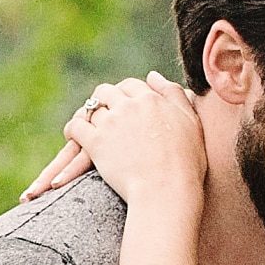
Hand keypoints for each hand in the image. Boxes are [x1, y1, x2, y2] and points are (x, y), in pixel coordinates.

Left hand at [22, 73, 202, 207]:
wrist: (166, 189)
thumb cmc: (185, 162)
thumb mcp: (191, 122)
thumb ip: (174, 94)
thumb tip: (153, 75)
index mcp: (152, 99)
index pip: (131, 85)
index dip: (126, 93)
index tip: (124, 103)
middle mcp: (129, 106)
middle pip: (107, 92)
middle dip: (103, 100)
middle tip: (103, 111)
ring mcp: (111, 123)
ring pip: (91, 108)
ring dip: (88, 114)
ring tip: (88, 124)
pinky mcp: (96, 143)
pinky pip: (77, 127)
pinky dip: (73, 129)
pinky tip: (73, 135)